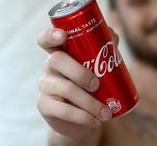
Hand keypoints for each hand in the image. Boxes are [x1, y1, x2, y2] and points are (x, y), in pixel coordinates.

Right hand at [36, 27, 118, 142]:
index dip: (51, 34)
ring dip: (89, 102)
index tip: (63, 35)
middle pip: (57, 60)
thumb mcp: (98, 65)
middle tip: (97, 85)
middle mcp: (49, 66)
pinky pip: (63, 110)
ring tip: (106, 112)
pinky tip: (95, 121)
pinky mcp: (45, 106)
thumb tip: (112, 37)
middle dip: (80, 72)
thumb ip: (105, 46)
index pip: (46, 39)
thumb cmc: (92, 84)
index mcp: (60, 52)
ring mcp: (45, 86)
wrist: (83, 115)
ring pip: (65, 88)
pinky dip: (83, 116)